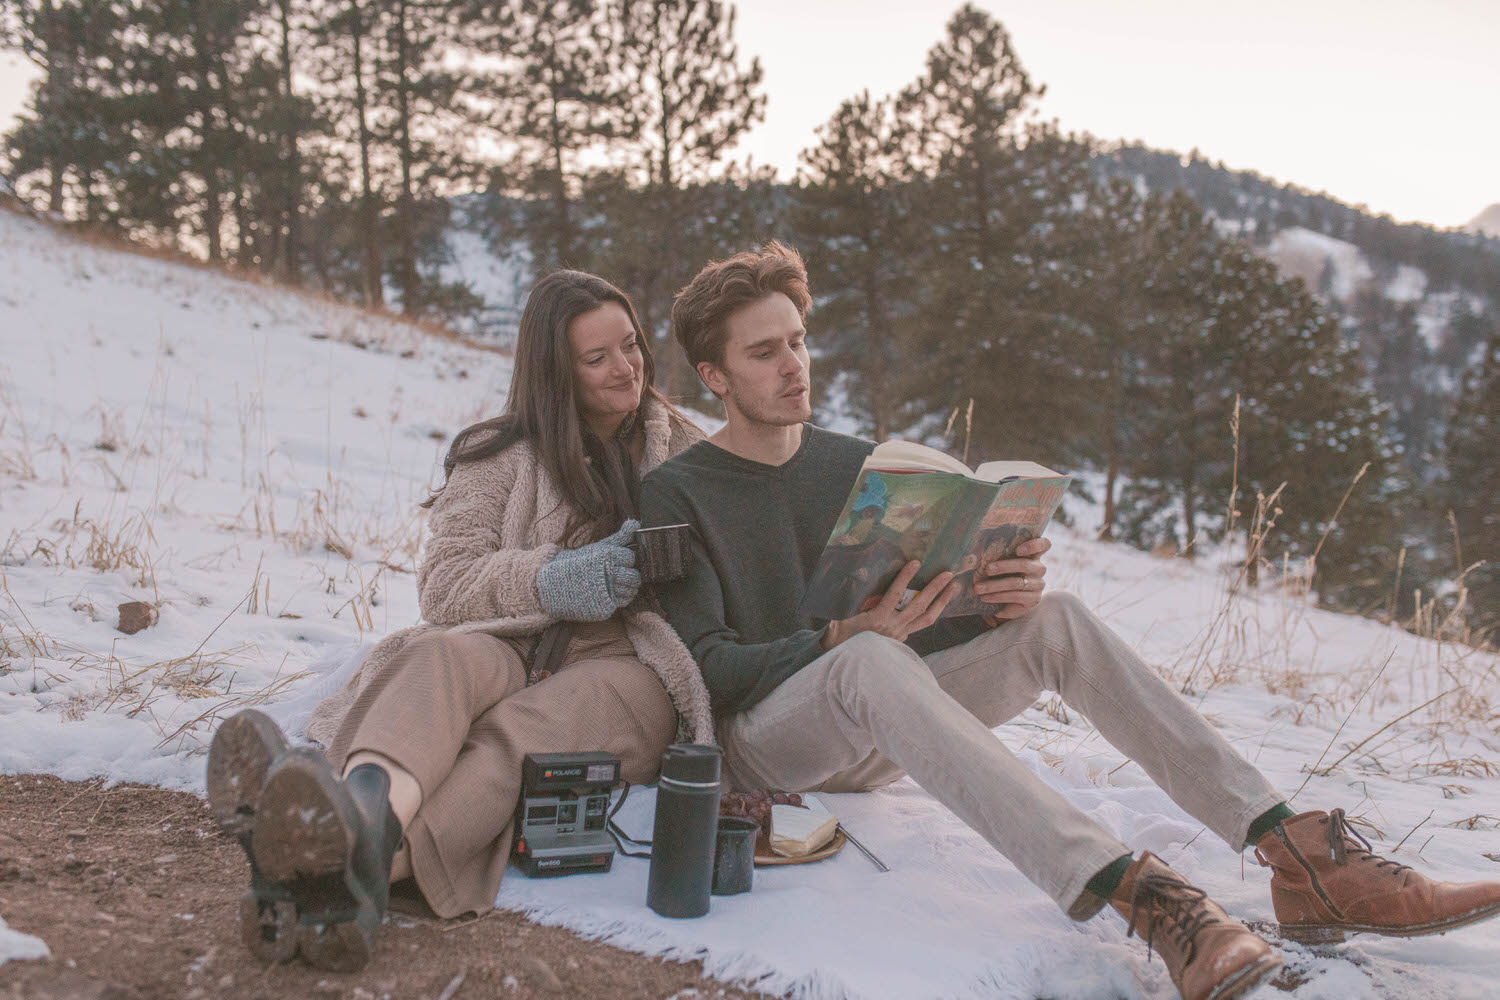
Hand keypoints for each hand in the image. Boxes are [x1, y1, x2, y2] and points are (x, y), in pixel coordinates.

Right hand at [535, 520, 641, 621]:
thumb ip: (619, 536)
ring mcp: (606, 592)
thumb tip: (635, 523)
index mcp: (607, 556)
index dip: (626, 559)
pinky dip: (622, 598)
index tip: (618, 561)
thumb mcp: (597, 547)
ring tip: (616, 584)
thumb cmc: (578, 563)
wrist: (554, 584)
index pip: (631, 558)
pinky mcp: (604, 606)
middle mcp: (608, 573)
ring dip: (628, 587)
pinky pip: (624, 602)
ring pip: (631, 590)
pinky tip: (613, 593)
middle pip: (634, 576)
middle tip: (620, 574)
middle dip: (630, 574)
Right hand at [821, 560, 961, 649]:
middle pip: (920, 606)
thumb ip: (846, 600)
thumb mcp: (838, 619)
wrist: (845, 667)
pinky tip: (938, 604)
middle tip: (948, 574)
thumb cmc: (839, 641)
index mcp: (877, 619)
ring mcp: (900, 636)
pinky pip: (920, 625)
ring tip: (952, 588)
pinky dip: (931, 614)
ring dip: (941, 602)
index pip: (895, 595)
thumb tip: (853, 578)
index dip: (905, 578)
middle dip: (935, 589)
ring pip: (926, 619)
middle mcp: (893, 627)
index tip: (916, 563)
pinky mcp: (901, 641)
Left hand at [974, 536, 1050, 625]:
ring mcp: (1038, 584)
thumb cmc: (1002, 575)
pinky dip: (998, 597)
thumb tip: (969, 557)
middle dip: (1003, 566)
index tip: (1018, 550)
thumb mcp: (999, 564)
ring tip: (978, 588)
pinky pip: (1015, 596)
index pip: (1043, 545)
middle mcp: (1038, 568)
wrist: (1007, 601)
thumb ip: (994, 556)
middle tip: (986, 569)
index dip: (1033, 545)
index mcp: (1033, 554)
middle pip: (1025, 564)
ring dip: (994, 585)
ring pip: (1016, 583)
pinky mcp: (1033, 599)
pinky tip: (985, 598)